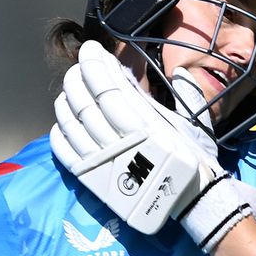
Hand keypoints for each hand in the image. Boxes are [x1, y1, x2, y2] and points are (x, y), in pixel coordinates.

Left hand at [50, 41, 255, 248]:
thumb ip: (187, 94)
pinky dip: (59, 133)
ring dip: (66, 101)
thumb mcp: (196, 125)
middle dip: (78, 78)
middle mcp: (122, 142)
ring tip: (69, 88)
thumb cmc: (193, 163)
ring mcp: (104, 162)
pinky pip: (66, 153)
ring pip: (73, 124)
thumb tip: (180, 70)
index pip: (109, 87)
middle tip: (79, 67)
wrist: (191, 204)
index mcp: (147, 125)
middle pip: (86, 103)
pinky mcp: (92, 180)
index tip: (91, 50)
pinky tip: (61, 121)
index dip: (95, 65)